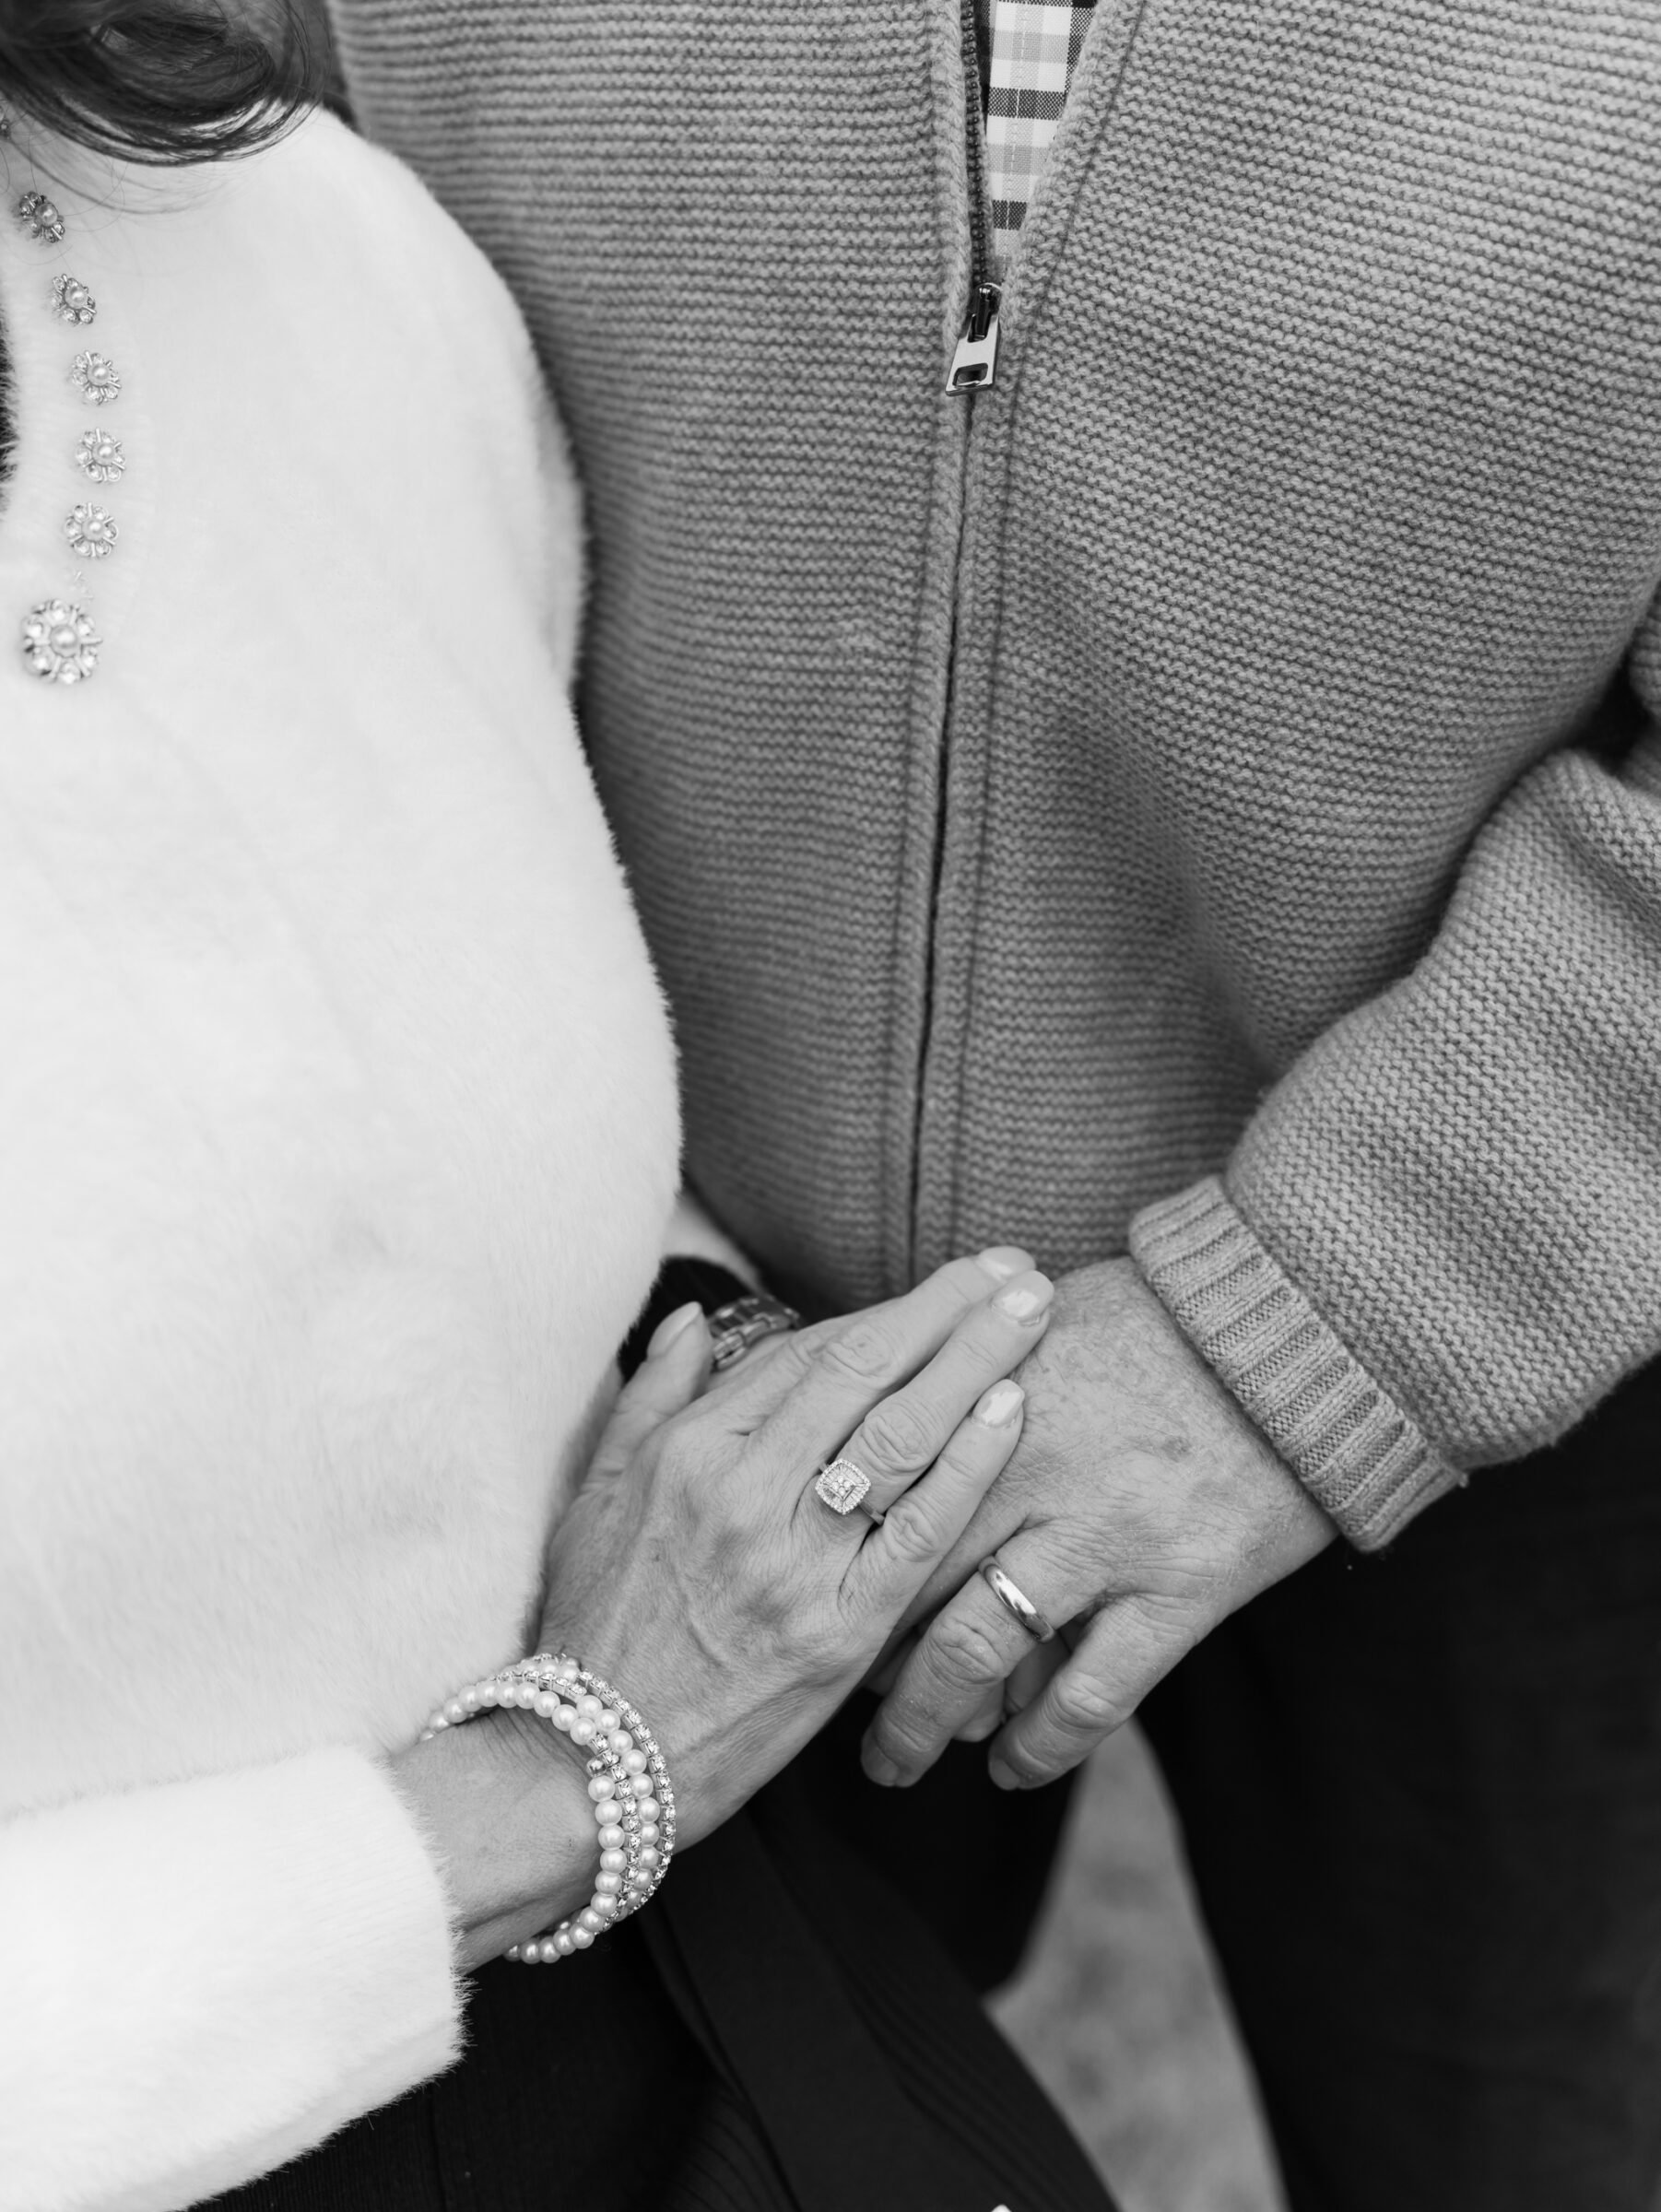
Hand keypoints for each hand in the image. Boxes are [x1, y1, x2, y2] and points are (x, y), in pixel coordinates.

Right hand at [534, 1248, 1055, 1846]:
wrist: (593, 1765)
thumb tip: (696, 1318)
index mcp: (689, 1453)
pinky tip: (1013, 1410)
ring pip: (900, 1433)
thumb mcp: (594, 1497)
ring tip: (1035, 1312)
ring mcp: (795, 1563)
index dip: (891, 1308)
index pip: (809, 1352)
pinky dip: (970, 1462)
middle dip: (951, 1309)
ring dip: (977, 1360)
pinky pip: (919, 1531)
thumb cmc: (594, 1627)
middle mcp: (744, 1494)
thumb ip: (652, 1397)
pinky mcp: (838, 1632)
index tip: (953, 1280)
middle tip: (1018, 1268)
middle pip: (866, 1372)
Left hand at [861, 1257, 1333, 1793]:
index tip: (793, 1594)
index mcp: (986, 1394)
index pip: (876, 1491)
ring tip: (891, 1764)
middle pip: (903, 1577)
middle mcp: (1028, 1469)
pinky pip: (1090, 1694)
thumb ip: (963, 1373)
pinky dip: (1041, 1746)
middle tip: (814, 1702)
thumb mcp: (1041, 1319)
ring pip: (977, 1651)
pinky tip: (1010, 1770)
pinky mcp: (1181, 1587)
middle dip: (851, 1653)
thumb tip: (894, 1415)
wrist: (1303, 1321)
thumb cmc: (1165, 1313)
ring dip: (923, 1721)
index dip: (826, 1554)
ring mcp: (1106, 1534)